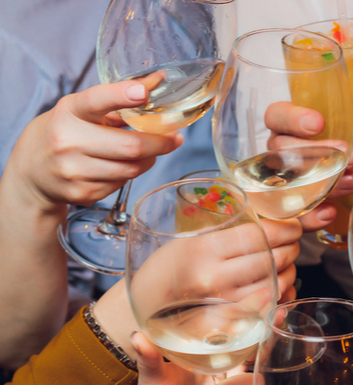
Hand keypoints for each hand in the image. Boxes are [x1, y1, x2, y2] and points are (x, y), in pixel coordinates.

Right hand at [8, 80, 181, 212]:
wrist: (34, 170)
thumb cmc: (67, 132)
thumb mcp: (83, 109)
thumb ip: (119, 98)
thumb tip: (159, 80)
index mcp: (70, 112)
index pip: (96, 101)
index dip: (121, 95)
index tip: (143, 92)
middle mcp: (68, 140)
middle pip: (130, 147)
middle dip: (160, 144)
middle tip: (174, 139)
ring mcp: (74, 170)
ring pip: (131, 169)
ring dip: (147, 161)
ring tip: (148, 153)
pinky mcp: (82, 193)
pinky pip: (122, 184)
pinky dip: (129, 174)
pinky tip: (122, 167)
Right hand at [264, 102, 352, 231]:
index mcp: (288, 127)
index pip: (276, 115)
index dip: (292, 117)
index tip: (318, 123)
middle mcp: (279, 153)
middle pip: (281, 150)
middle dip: (315, 153)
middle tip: (348, 155)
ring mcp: (281, 181)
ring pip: (288, 182)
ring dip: (319, 183)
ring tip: (350, 183)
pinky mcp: (291, 208)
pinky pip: (294, 214)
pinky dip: (311, 215)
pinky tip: (329, 213)